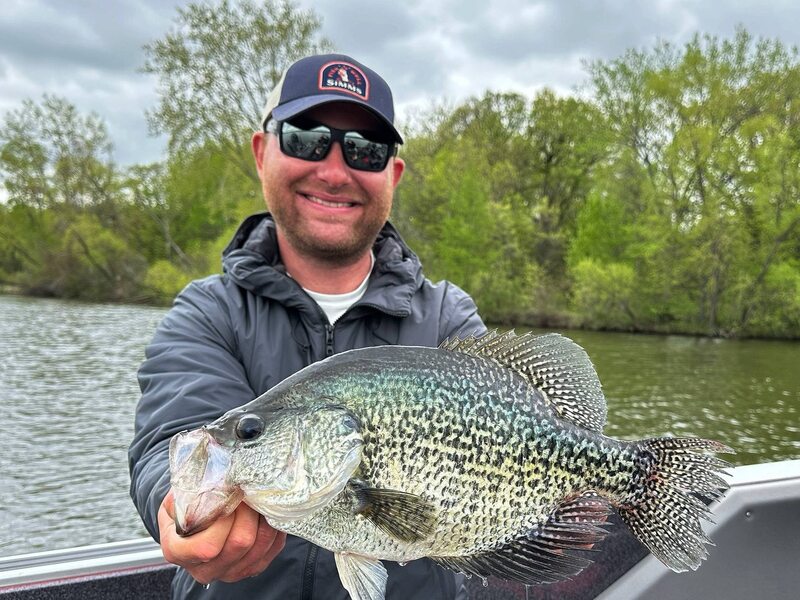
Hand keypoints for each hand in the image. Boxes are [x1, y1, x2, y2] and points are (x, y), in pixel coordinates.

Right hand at [158, 490, 285, 584]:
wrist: (194, 516)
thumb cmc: (186, 503)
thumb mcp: (180, 495)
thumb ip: (193, 494)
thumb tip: (220, 485)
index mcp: (178, 552)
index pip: (207, 547)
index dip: (223, 521)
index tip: (228, 497)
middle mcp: (203, 569)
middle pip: (239, 544)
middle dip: (248, 513)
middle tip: (248, 492)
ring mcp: (228, 572)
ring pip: (259, 546)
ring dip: (263, 518)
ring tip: (257, 499)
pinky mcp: (251, 568)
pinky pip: (272, 548)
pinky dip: (273, 528)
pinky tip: (266, 512)